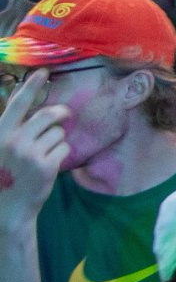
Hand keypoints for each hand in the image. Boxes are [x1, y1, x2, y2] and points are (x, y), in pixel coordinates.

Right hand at [0, 71, 66, 232]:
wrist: (7, 209)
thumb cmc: (5, 175)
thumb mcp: (1, 147)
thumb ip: (11, 124)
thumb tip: (21, 94)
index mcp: (0, 134)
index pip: (18, 103)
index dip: (31, 86)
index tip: (43, 72)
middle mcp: (13, 141)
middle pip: (47, 115)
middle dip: (59, 113)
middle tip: (64, 115)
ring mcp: (30, 153)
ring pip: (57, 132)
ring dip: (57, 139)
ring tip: (44, 152)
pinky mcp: (46, 166)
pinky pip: (64, 147)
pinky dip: (61, 153)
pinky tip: (50, 164)